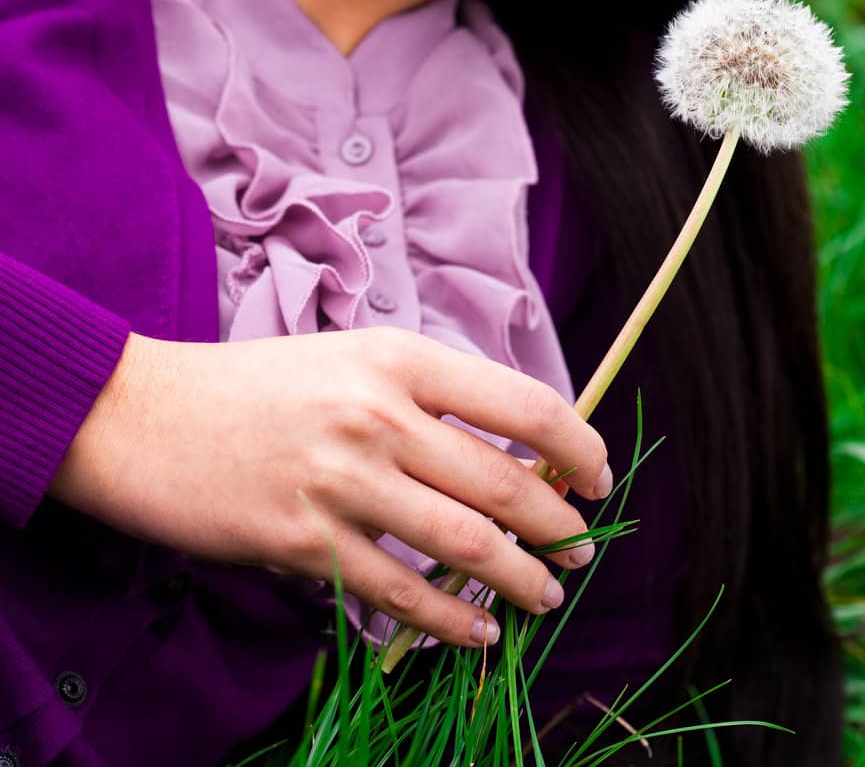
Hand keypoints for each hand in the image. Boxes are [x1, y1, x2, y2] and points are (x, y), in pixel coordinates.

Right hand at [48, 327, 610, 648]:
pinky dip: (452, 620)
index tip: (597, 475)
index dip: (578, 446)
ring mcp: (342, 482)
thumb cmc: (254, 385)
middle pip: (505, 482)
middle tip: (579, 545)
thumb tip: (511, 451)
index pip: (523, 403)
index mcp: (398, 358)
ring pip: (466, 544)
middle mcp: (379, 415)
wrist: (143, 416)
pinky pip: (400, 594)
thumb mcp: (350, 358)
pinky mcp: (304, 543)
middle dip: (558, 523)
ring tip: (547, 594)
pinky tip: (478, 631)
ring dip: (523, 578)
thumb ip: (425, 397)